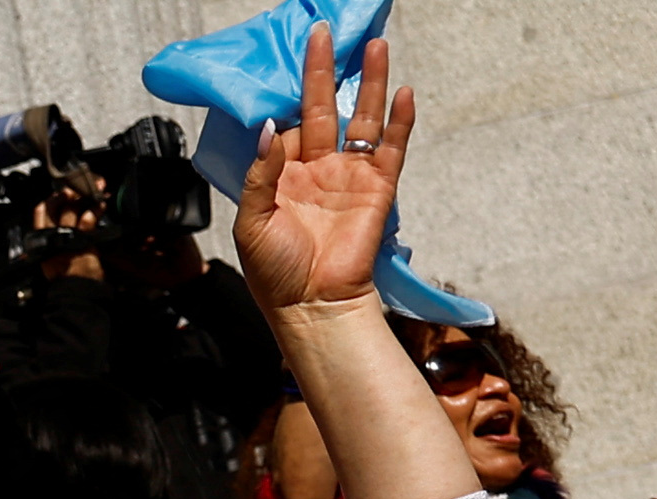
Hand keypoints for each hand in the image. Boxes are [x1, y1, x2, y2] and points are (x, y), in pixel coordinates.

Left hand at [231, 25, 411, 319]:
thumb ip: (260, 174)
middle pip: (323, 109)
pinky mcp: (377, 188)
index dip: (284, 112)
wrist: (312, 306)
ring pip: (361, 119)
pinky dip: (399, 121)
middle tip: (324, 33)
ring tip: (375, 46)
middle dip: (324, 72)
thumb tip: (268, 127)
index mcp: (283, 177)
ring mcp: (350, 176)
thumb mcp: (252, 222)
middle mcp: (318, 169)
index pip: (286, 129)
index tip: (282, 85)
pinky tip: (403, 92)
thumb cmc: (275, 272)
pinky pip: (391, 148)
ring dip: (368, 83)